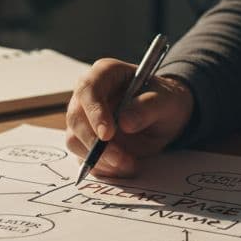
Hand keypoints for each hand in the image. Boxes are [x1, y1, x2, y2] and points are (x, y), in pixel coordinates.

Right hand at [64, 58, 194, 177]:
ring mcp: (83, 118)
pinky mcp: (85, 140)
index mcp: (105, 73)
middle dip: (96, 143)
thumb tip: (125, 122)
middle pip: (76, 118)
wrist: (164, 117)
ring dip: (99, 159)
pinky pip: (82, 157)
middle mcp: (88, 95)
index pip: (89, 88)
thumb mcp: (166, 100)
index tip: (107, 134)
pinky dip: (101, 167)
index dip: (94, 111)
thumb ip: (148, 107)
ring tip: (128, 164)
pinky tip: (122, 166)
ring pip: (75, 140)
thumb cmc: (163, 100)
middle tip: (121, 158)